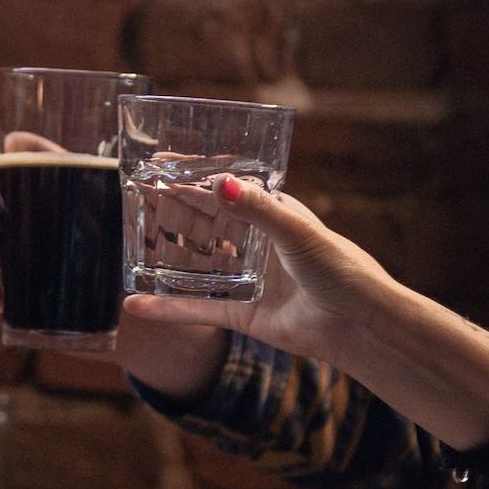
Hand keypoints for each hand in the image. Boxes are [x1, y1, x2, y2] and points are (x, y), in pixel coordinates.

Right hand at [0, 133, 230, 398]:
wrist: (156, 323)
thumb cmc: (158, 261)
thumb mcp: (154, 220)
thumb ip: (155, 190)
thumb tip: (168, 157)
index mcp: (69, 185)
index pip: (26, 155)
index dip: (1, 152)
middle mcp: (42, 216)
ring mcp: (30, 256)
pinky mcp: (27, 294)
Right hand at [116, 176, 394, 370]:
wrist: (358, 324)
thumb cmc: (341, 269)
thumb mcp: (298, 231)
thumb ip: (258, 210)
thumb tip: (221, 183)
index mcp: (273, 215)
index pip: (227, 190)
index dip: (195, 178)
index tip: (162, 164)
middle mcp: (257, 245)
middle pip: (206, 225)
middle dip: (173, 214)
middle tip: (135, 201)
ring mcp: (247, 280)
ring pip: (197, 266)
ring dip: (166, 258)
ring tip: (130, 247)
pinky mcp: (242, 314)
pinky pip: (197, 309)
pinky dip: (167, 307)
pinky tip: (137, 304)